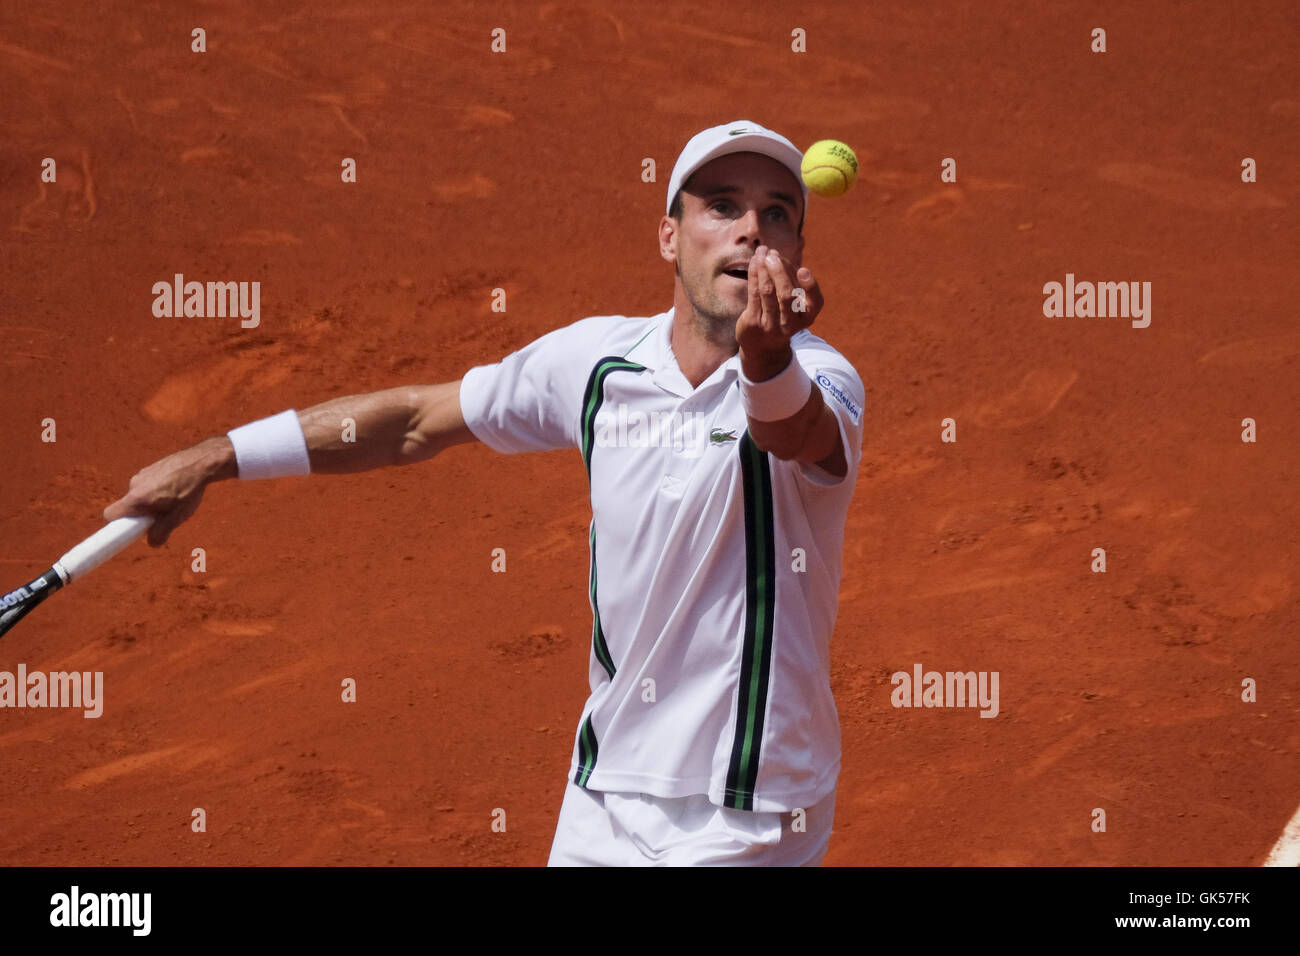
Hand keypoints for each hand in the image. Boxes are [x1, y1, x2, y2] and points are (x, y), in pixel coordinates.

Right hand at [102, 436, 234, 546]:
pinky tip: (177, 489)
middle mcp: (134, 485)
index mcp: (136, 498)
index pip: (110, 515)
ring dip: (152, 502)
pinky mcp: (151, 468)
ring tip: (175, 500)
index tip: (128, 532)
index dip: (116, 526)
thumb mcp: (176, 517)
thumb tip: (153, 543)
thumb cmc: (189, 490)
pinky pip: (148, 486)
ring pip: (140, 496)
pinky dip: (157, 491)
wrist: (202, 462)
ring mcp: (142, 474)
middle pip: (129, 507)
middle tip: (163, 516)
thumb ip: (161, 533)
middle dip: (142, 515)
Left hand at [735, 245, 824, 379]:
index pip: (816, 302)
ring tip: (762, 252)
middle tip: (773, 254)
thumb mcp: (792, 302)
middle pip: (786, 295)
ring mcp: (771, 325)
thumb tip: (774, 254)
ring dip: (764, 268)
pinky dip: (754, 274)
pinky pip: (753, 294)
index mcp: (807, 317)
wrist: (763, 346)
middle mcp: (791, 324)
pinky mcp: (754, 322)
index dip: (810, 286)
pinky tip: (754, 261)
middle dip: (779, 271)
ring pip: (767, 291)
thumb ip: (788, 279)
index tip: (803, 269)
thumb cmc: (782, 315)